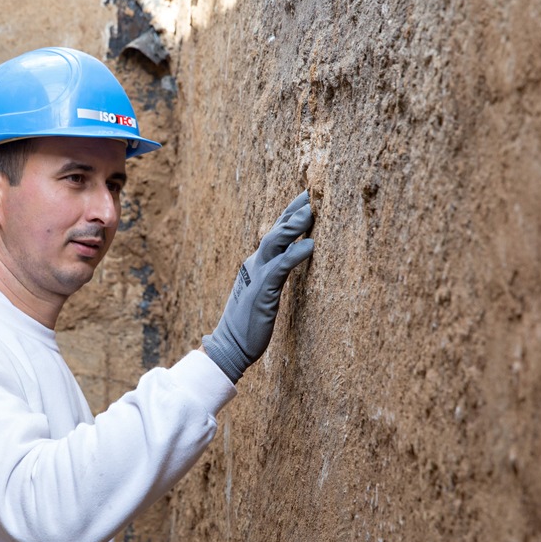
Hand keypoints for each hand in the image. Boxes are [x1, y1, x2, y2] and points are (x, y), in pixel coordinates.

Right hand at [202, 190, 314, 382]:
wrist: (230, 346)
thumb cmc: (248, 324)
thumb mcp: (263, 293)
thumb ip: (273, 276)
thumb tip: (287, 264)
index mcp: (256, 264)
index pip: (275, 233)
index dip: (289, 214)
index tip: (306, 197)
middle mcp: (255, 265)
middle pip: (275, 231)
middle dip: (292, 212)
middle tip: (311, 195)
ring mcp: (257, 276)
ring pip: (274, 243)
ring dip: (292, 227)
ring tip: (310, 213)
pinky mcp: (262, 291)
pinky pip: (280, 268)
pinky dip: (295, 255)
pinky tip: (310, 246)